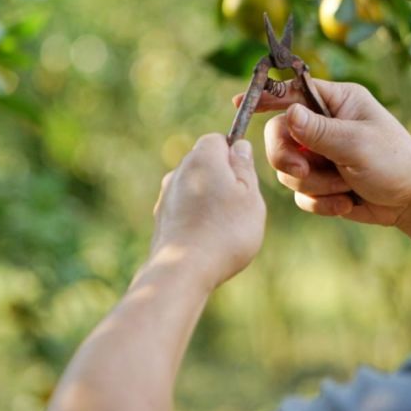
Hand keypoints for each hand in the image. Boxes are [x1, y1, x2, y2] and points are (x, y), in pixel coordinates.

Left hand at [150, 134, 265, 288]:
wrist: (183, 270)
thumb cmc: (226, 230)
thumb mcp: (250, 195)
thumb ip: (245, 167)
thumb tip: (239, 146)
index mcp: (202, 158)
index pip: (218, 140)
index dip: (235, 156)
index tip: (245, 181)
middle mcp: (178, 171)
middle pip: (205, 164)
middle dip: (222, 179)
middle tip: (239, 207)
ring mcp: (165, 196)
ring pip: (194, 188)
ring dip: (208, 200)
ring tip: (224, 229)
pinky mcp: (160, 219)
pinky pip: (184, 210)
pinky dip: (196, 218)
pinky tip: (206, 240)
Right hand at [234, 79, 410, 228]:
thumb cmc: (394, 163)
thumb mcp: (356, 143)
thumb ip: (318, 130)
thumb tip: (286, 113)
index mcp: (337, 102)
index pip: (292, 92)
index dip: (265, 97)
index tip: (239, 105)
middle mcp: (325, 125)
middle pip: (279, 135)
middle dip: (288, 157)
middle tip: (301, 170)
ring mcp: (321, 155)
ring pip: (287, 169)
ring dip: (314, 184)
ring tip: (345, 187)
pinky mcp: (322, 183)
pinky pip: (300, 193)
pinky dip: (321, 202)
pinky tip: (347, 203)